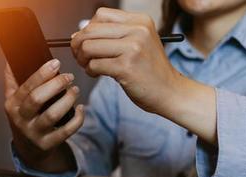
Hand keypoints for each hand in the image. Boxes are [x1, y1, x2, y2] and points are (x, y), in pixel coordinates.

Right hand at [4, 59, 84, 170]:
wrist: (28, 147)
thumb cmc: (24, 117)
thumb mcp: (13, 100)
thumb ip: (12, 79)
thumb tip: (11, 59)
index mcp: (12, 105)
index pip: (26, 86)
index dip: (42, 74)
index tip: (56, 63)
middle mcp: (21, 119)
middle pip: (37, 99)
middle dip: (56, 85)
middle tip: (69, 76)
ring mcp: (34, 133)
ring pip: (52, 115)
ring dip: (67, 100)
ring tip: (75, 90)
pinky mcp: (48, 144)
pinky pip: (66, 131)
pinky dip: (77, 119)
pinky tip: (81, 108)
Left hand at [71, 8, 215, 142]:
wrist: (171, 92)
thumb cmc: (148, 70)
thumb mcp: (137, 43)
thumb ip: (111, 35)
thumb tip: (75, 35)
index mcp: (140, 21)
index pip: (100, 15)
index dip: (87, 29)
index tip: (88, 43)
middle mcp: (138, 30)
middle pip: (89, 30)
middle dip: (78, 45)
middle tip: (82, 57)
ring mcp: (133, 48)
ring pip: (87, 47)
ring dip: (82, 59)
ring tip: (90, 66)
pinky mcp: (126, 67)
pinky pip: (93, 65)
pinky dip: (90, 71)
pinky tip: (98, 75)